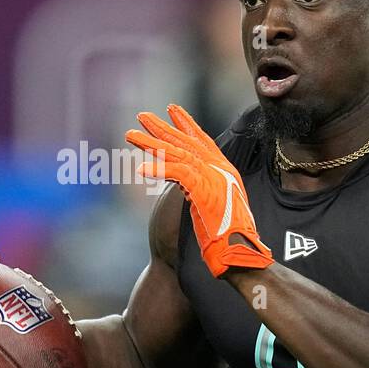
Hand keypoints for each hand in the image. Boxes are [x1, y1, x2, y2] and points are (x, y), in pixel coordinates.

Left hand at [125, 103, 272, 277]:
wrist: (238, 257)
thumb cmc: (226, 239)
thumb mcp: (213, 207)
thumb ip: (201, 190)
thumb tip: (187, 184)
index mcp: (223, 172)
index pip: (202, 142)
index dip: (187, 125)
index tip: (172, 110)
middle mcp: (220, 171)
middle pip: (186, 143)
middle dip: (162, 128)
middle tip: (141, 115)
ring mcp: (214, 180)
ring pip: (178, 154)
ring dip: (152, 143)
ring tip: (130, 135)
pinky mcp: (206, 192)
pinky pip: (179, 174)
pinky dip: (160, 169)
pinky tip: (141, 169)